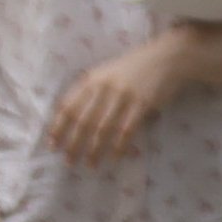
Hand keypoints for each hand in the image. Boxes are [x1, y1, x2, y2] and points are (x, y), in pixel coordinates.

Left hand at [44, 41, 185, 163]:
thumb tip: (68, 121)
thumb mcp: (107, 73)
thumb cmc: (133, 67)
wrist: (168, 56)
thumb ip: (89, 91)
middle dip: (74, 144)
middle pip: (84, 122)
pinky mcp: (143, 103)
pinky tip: (114, 157)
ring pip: (103, 129)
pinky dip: (119, 146)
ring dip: (94, 150)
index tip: (52, 146)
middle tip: (68, 162)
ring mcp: (124, 95)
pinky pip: (127, 130)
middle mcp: (106, 87)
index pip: (69, 107)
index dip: (58, 128)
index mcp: (93, 79)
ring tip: (89, 165)